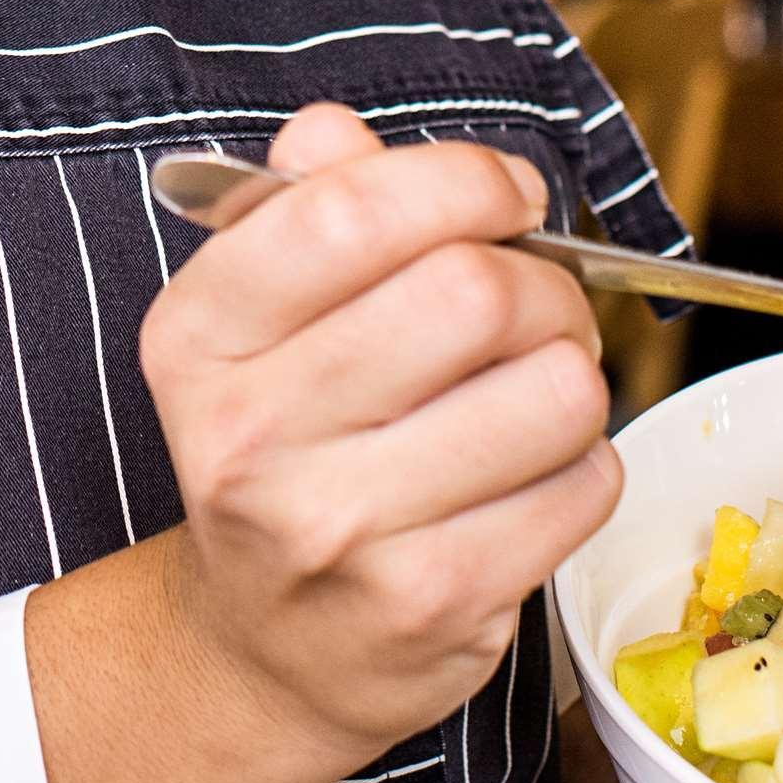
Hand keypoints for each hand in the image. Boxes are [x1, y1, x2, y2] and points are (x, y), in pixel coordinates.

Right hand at [135, 101, 614, 761]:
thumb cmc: (282, 452)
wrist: (261, 651)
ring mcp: (339, 530)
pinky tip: (531, 476)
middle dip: (544, 284)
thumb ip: (302, 205)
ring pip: (554, 391)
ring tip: (535, 395)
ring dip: (575, 377)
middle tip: (539, 306)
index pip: (348, 208)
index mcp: (197, 338)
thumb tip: (337, 130)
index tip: (504, 197)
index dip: (461, 181)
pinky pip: (582, 486)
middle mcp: (251, 435)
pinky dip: (584, 466)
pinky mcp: (432, 604)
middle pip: (475, 292)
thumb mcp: (253, 321)